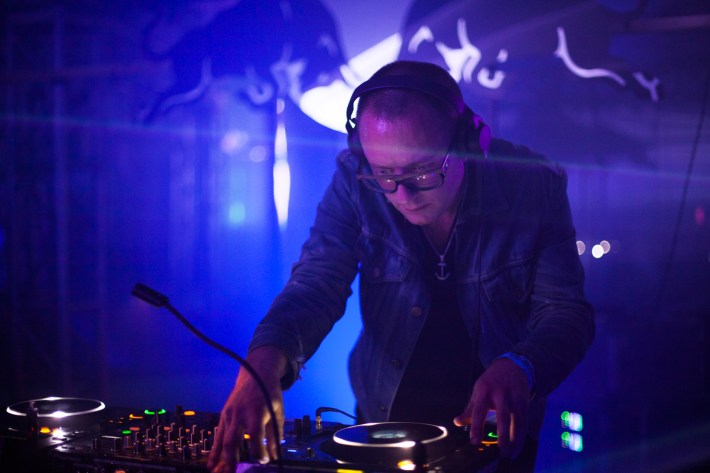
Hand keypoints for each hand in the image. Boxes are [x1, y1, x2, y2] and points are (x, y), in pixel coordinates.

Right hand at [207, 346, 287, 472]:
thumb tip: (275, 455)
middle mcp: (240, 413)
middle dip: (232, 459)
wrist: (255, 373)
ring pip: (223, 440)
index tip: (265, 460)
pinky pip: (218, 435)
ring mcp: (229, 414)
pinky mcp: (224, 415)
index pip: (255, 435)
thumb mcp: (277, 411)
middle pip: (233, 440)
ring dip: (221, 458)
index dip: (259, 450)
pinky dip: (215, 450)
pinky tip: (212, 464)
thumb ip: (276, 433)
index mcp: (256, 411)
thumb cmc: (269, 393)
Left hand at [453, 357, 530, 458]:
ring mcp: (515, 399)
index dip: (476, 427)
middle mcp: (501, 395)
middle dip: (502, 436)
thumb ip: (469, 409)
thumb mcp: (478, 390)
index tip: (474, 442)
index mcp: (485, 391)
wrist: (512, 366)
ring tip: (509, 454)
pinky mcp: (524, 403)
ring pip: (517, 422)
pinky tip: (517, 448)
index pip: (479, 411)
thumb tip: (457, 422)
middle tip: (500, 453)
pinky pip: (524, 422)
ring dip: (514, 440)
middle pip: (503, 417)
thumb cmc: (491, 382)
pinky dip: (521, 437)